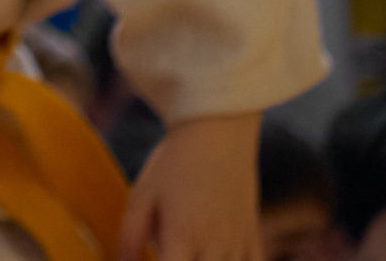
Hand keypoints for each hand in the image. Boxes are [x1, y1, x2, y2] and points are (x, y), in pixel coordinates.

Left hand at [123, 112, 258, 260]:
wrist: (217, 135)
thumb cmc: (174, 163)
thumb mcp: (142, 194)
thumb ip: (131, 234)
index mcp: (182, 238)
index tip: (152, 258)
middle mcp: (214, 248)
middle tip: (169, 248)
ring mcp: (238, 245)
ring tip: (188, 248)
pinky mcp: (255, 239)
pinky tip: (216, 254)